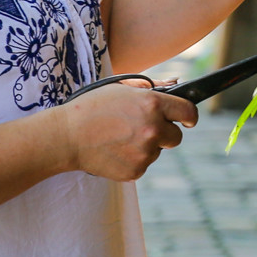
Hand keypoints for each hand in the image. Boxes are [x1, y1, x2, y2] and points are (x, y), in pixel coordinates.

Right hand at [55, 83, 197, 181]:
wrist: (66, 136)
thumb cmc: (92, 107)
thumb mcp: (121, 88)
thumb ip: (153, 87)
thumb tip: (177, 85)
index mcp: (152, 104)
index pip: (188, 112)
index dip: (190, 116)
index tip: (188, 120)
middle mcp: (153, 129)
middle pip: (176, 137)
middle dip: (165, 133)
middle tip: (144, 128)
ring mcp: (145, 153)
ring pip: (157, 151)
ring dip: (146, 146)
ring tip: (119, 137)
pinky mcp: (135, 171)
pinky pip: (143, 164)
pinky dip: (133, 160)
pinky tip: (115, 150)